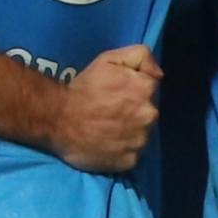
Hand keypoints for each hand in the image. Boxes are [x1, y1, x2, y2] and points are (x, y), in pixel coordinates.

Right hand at [50, 44, 160, 172]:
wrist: (58, 119)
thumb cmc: (83, 88)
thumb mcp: (109, 59)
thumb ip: (140, 56)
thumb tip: (159, 74)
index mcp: (146, 89)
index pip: (149, 89)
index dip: (132, 89)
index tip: (116, 93)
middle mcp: (149, 115)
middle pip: (147, 112)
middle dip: (133, 111)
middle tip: (110, 112)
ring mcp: (140, 140)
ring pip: (141, 133)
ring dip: (129, 131)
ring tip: (108, 129)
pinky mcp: (130, 161)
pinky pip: (132, 153)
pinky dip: (122, 149)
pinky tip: (108, 143)